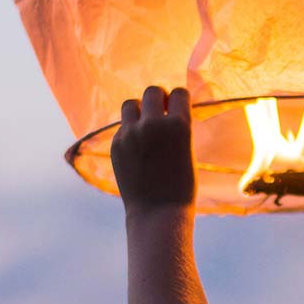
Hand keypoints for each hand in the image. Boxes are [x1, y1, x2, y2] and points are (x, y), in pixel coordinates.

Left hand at [111, 86, 196, 211]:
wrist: (158, 212)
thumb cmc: (181, 184)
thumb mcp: (187, 149)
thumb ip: (176, 127)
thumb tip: (167, 108)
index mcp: (179, 125)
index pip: (178, 92)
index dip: (179, 100)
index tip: (177, 108)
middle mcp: (154, 124)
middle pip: (151, 91)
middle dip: (158, 99)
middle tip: (160, 112)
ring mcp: (131, 134)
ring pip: (130, 104)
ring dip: (139, 109)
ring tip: (145, 125)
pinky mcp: (116, 144)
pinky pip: (122, 126)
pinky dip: (130, 131)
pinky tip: (137, 148)